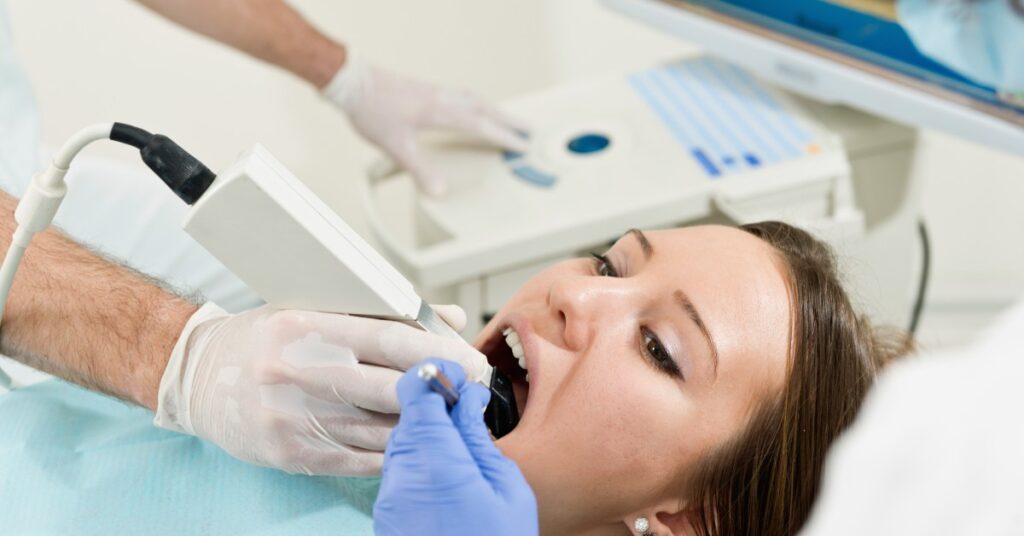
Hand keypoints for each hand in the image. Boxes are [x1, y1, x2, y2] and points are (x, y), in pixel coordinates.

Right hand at [153, 303, 487, 475]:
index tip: (469, 358)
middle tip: (474, 388)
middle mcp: (295, 372)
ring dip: (425, 424)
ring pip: (379, 428)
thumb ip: (383, 312)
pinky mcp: (291, 454)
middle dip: (441, 390)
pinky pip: (360, 459)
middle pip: (389, 388)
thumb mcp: (315, 307)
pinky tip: (417, 440)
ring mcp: (292, 418)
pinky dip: (394, 450)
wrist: (197, 377)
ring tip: (454, 414)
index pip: (387, 339)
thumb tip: (447, 318)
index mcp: (303, 327)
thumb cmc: (265, 338)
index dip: (436, 351)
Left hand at [323, 53, 528, 196]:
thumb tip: (439, 192)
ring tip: (507, 120)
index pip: (482, 126)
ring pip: (475, 99)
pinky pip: (462, 96)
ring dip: (495, 110)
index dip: (504, 137)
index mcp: (441, 112)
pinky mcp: (426, 90)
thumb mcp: (397, 146)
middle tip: (529, 129)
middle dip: (509, 120)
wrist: (352, 81)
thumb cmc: (372, 109)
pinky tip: (471, 109)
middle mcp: (443, 98)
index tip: (522, 145)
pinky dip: (477, 104)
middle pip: (486, 109)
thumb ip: (421, 170)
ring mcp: (436, 92)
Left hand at [374, 358, 537, 535]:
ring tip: (462, 448)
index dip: (435, 375)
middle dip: (435, 407)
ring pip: (401, 442)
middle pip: (407, 415)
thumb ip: (479, 438)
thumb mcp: (507, 490)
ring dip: (427, 435)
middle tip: (467, 411)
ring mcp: (389, 496)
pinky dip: (419, 462)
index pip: (416, 391)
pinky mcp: (386, 515)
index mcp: (436, 460)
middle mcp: (402, 474)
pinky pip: (398, 470)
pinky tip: (447, 476)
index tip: (457, 376)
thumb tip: (467, 401)